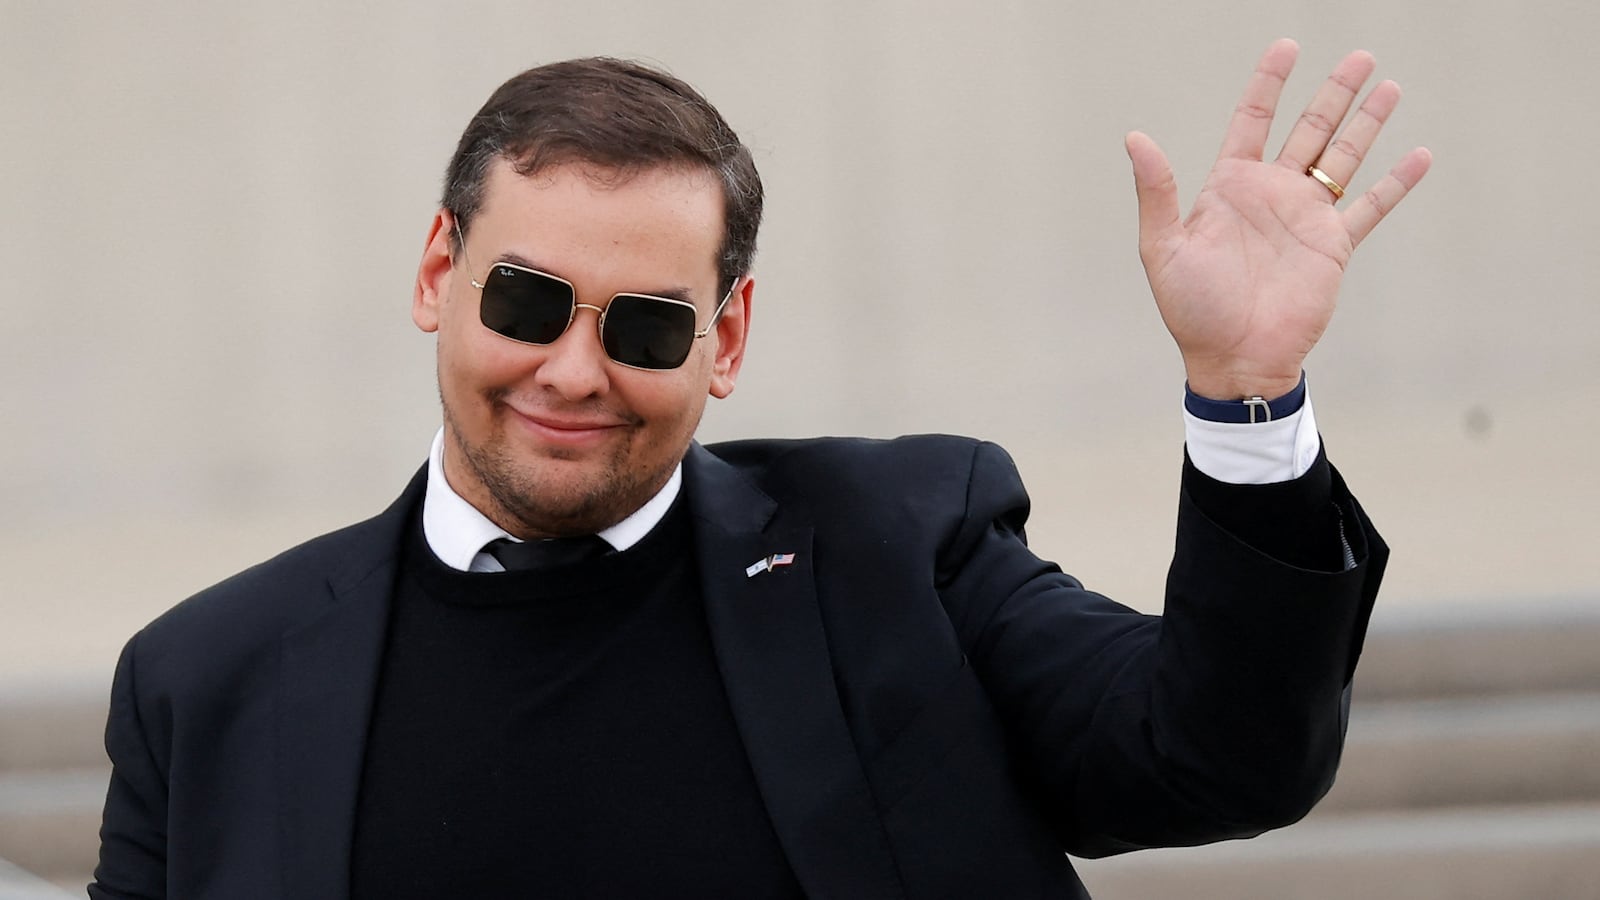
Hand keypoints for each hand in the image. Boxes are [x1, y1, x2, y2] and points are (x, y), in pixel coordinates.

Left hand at [1125, 39, 1431, 400]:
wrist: (1234, 359)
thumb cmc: (1192, 310)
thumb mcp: (1163, 247)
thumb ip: (1157, 191)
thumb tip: (1136, 137)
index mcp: (1230, 187)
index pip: (1252, 120)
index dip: (1269, 83)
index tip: (1286, 47)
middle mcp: (1271, 195)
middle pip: (1309, 129)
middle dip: (1334, 92)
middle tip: (1360, 55)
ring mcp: (1305, 218)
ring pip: (1343, 157)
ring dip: (1366, 122)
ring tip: (1388, 86)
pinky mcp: (1334, 246)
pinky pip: (1371, 206)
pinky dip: (1397, 182)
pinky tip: (1419, 155)